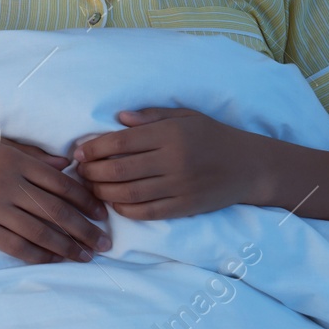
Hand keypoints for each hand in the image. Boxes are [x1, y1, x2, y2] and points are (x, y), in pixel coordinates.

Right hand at [0, 137, 111, 264]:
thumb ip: (33, 154)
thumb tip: (66, 164)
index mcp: (18, 162)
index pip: (62, 184)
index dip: (86, 200)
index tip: (102, 214)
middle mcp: (10, 185)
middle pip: (57, 211)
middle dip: (86, 229)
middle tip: (105, 243)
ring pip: (41, 232)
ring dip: (68, 247)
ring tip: (86, 256)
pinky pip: (17, 246)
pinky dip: (39, 255)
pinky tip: (54, 260)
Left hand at [70, 107, 263, 219]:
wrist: (249, 166)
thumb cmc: (212, 136)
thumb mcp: (185, 116)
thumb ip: (150, 116)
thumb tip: (117, 119)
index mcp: (170, 134)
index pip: (120, 142)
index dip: (94, 148)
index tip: (78, 151)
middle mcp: (173, 161)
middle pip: (120, 170)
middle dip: (92, 171)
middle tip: (80, 171)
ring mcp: (179, 186)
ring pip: (130, 193)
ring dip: (103, 192)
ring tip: (91, 186)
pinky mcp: (185, 207)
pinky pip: (147, 212)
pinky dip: (125, 209)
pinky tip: (114, 202)